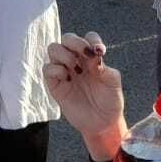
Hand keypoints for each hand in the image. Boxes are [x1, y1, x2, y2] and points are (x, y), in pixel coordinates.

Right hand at [43, 32, 124, 158]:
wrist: (102, 123)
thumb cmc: (109, 101)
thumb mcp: (113, 83)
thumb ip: (105, 68)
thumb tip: (94, 56)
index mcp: (91, 58)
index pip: (88, 38)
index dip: (92, 40)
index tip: (100, 52)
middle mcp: (76, 61)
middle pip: (67, 38)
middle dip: (75, 42)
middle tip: (85, 54)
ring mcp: (64, 71)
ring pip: (53, 49)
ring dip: (64, 54)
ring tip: (75, 69)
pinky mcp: (55, 84)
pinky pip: (47, 69)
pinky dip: (56, 70)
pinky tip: (67, 79)